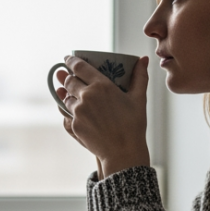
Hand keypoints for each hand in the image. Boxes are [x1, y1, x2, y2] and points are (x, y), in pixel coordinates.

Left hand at [56, 56, 149, 177]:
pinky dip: (69, 111)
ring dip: (68, 95)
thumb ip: (140, 76)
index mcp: (101, 85)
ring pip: (66, 97)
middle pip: (69, 81)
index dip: (71, 60)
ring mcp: (78, 111)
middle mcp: (86, 96)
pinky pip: (66, 113)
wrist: (123, 152)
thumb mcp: (139, 99)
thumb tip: (143, 59)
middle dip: (68, 77)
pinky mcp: (74, 125)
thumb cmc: (133, 125)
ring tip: (75, 97)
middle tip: (71, 77)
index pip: (79, 67)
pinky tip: (76, 112)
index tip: (67, 58)